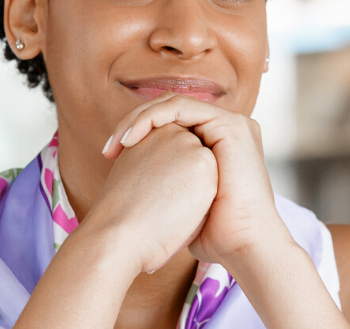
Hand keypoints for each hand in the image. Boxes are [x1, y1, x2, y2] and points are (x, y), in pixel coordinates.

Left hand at [104, 92, 292, 268]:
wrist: (241, 245)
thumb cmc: (212, 235)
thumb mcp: (185, 203)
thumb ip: (169, 183)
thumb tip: (137, 184)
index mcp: (216, 144)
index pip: (171, 122)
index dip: (138, 133)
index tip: (110, 156)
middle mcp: (224, 130)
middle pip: (169, 109)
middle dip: (133, 124)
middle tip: (108, 149)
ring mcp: (230, 124)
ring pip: (172, 104)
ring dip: (139, 119)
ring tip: (117, 143)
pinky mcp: (230, 124)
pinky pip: (181, 107)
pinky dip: (152, 117)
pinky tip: (132, 137)